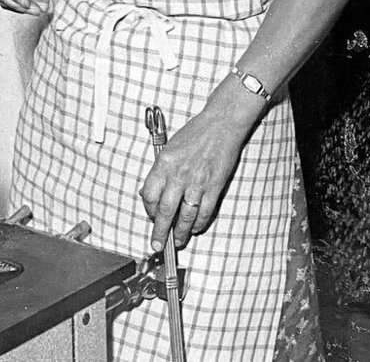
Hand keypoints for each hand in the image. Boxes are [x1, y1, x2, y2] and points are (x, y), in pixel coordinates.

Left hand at [138, 105, 253, 250]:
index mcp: (163, 164)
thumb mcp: (167, 149)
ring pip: (186, 216)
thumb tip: (151, 193)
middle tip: (157, 244)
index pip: (150, 195)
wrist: (220, 125)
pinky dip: (200, 223)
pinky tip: (196, 228)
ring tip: (177, 242)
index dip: (149, 210)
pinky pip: (205, 211)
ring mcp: (197, 183)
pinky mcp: (214, 187)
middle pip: (165, 211)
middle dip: (160, 231)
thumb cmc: (193, 134)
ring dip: (180, 232)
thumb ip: (160, 172)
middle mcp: (178, 175)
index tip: (151, 217)